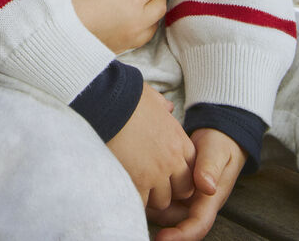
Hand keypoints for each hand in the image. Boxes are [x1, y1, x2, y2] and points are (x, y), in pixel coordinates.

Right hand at [64, 0, 165, 52]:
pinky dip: (143, 24)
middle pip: (158, 1)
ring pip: (154, 20)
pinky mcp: (123, 49)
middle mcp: (139, 18)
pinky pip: (144, 35)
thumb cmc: (66, 0)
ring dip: (150, 8)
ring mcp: (132, 36)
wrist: (51, 35)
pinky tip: (128, 17)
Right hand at [107, 83, 195, 208]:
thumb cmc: (126, 96)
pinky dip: (134, 199)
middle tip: (149, 181)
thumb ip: (162, 105)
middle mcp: (172, 160)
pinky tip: (124, 187)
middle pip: (181, 190)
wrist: (107, 102)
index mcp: (177, 139)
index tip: (164, 170)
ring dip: (150, 196)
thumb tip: (167, 107)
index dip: (178, 172)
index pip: (191, 168)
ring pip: (162, 201)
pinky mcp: (138, 182)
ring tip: (134, 184)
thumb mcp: (150, 96)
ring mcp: (156, 174)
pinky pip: (142, 202)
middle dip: (168, 189)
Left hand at [147, 128, 246, 240]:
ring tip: (134, 188)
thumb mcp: (217, 152)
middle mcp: (197, 202)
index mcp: (210, 199)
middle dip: (156, 216)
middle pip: (175, 221)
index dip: (181, 235)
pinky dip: (150, 191)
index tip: (161, 239)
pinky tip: (138, 180)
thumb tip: (207, 187)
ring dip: (151, 204)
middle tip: (136, 202)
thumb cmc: (220, 144)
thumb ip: (211, 167)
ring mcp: (186, 196)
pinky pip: (161, 196)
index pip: (197, 225)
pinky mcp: (176, 187)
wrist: (220, 135)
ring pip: (165, 210)